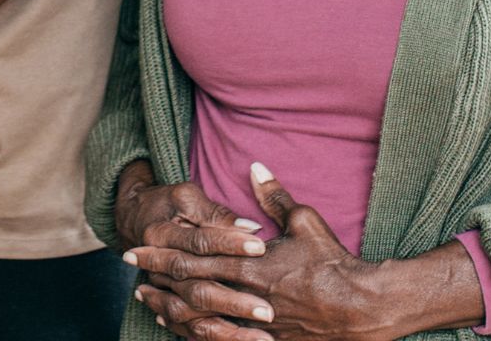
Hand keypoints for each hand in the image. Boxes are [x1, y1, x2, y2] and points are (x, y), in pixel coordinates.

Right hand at [114, 163, 274, 340]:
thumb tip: (252, 227)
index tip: (261, 246)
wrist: (134, 218)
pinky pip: (189, 330)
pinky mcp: (169, 305)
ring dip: (227, 330)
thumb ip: (217, 214)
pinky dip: (215, 338)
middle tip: (267, 310)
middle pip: (197, 289)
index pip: (199, 243)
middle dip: (234, 301)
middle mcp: (158, 269)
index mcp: (160, 234)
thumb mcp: (187, 198)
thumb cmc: (168, 203)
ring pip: (193, 318)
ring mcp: (161, 291)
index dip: (229, 243)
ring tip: (263, 336)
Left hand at [129, 163, 461, 340]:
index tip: (136, 247)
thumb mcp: (304, 222)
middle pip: (190, 286)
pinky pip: (224, 340)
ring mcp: (253, 322)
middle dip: (157, 276)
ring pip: (201, 318)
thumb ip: (274, 197)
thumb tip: (255, 167)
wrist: (361, 306)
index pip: (195, 257)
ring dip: (171, 308)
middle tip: (129, 269)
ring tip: (147, 301)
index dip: (163, 253)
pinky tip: (182, 331)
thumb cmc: (332, 262)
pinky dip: (199, 334)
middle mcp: (246, 295)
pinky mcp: (266, 340)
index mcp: (251, 265)